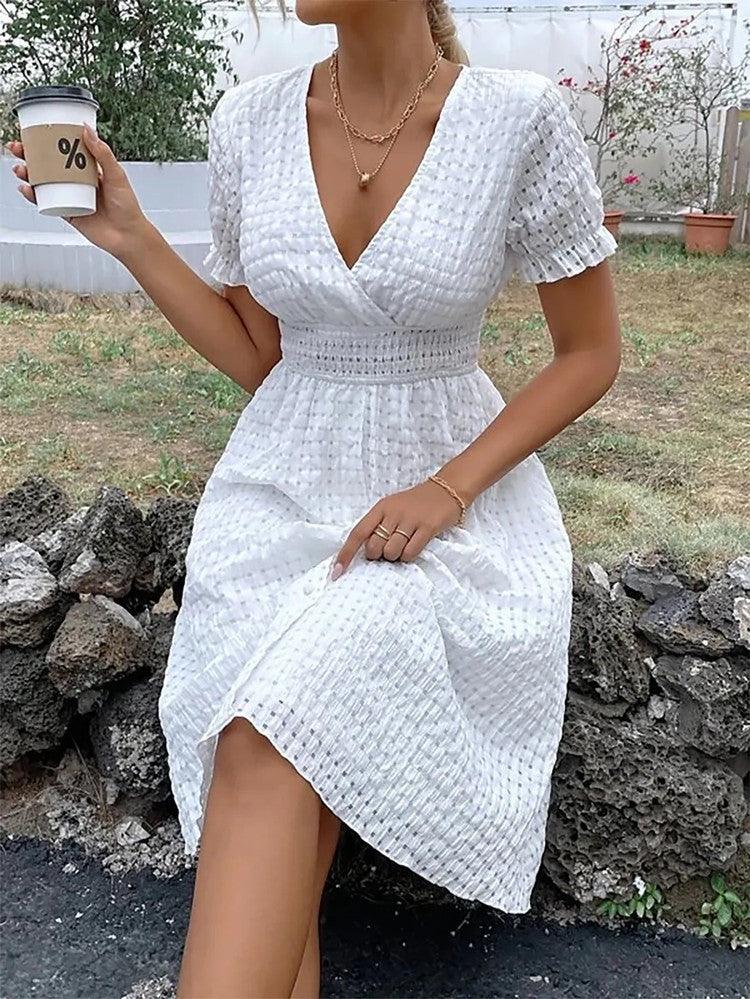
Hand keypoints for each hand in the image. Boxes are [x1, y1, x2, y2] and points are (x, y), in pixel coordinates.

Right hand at [4, 124, 150, 259]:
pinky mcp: (66, 213)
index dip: (48, 141)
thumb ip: (102, 154)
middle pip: (48, 165)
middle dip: (30, 156)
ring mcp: (70, 197)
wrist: (128, 237)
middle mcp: (77, 181)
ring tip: (21, 169)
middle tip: (19, 148)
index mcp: (88, 168)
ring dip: (28, 175)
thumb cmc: (128, 207)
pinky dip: (34, 196)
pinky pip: (46, 203)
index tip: (34, 133)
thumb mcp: (117, 175)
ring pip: (44, 183)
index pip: (64, 150)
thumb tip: (87, 130)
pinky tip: (27, 189)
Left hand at [331, 478, 465, 579]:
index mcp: (381, 508)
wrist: (446, 490)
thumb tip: (367, 551)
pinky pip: (410, 552)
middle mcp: (393, 513)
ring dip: (394, 556)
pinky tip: (413, 547)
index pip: (358, 533)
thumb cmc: (415, 503)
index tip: (337, 571)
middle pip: (374, 547)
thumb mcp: (392, 507)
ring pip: (391, 552)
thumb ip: (379, 525)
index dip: (345, 554)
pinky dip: (408, 556)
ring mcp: (410, 520)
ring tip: (402, 546)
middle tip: (387, 550)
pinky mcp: (427, 527)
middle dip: (378, 556)